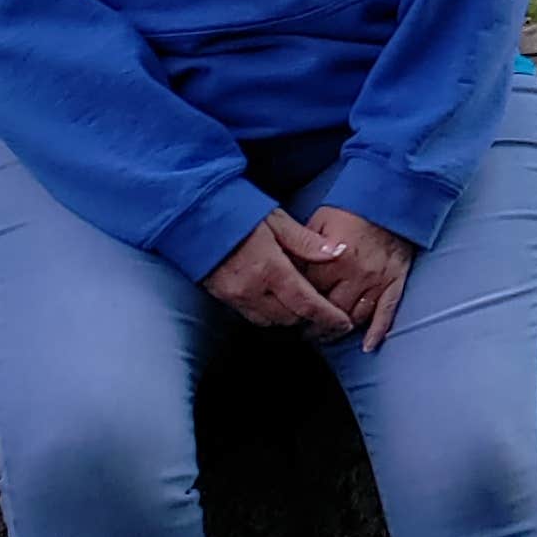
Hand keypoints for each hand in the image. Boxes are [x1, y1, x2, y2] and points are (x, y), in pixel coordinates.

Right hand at [202, 210, 357, 339]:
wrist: (193, 218)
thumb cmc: (238, 213)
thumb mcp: (277, 220)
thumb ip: (306, 241)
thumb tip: (337, 252)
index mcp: (270, 268)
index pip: (306, 303)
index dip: (328, 317)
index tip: (343, 324)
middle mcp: (252, 289)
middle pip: (290, 317)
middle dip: (310, 317)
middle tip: (325, 309)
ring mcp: (234, 296)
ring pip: (270, 321)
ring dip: (289, 316)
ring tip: (302, 304)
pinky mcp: (222, 297)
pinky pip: (251, 315)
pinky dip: (269, 313)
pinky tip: (276, 299)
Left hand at [297, 205, 418, 351]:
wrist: (393, 196)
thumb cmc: (354, 207)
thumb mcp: (319, 220)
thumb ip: (304, 247)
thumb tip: (288, 269)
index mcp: (333, 260)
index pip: (309, 293)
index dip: (297, 305)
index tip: (290, 313)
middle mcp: (355, 274)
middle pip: (330, 311)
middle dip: (315, 326)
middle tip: (304, 332)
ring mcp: (377, 280)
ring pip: (356, 317)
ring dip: (340, 331)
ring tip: (327, 336)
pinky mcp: (396, 280)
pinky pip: (387, 311)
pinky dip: (378, 332)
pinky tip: (367, 346)